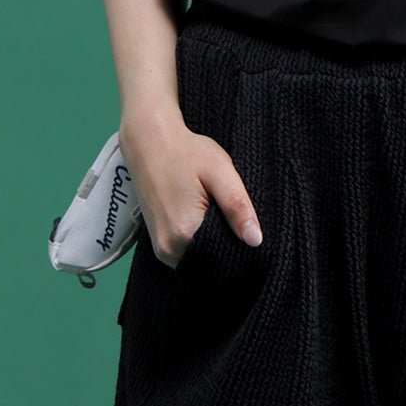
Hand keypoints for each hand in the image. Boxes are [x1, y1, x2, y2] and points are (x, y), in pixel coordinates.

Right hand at [118, 104, 261, 267]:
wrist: (149, 142)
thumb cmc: (185, 153)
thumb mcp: (220, 172)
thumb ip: (238, 207)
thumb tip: (255, 240)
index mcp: (184, 233)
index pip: (224, 259)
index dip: (240, 249)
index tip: (246, 229)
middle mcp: (169, 249)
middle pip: (211, 262)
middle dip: (227, 246)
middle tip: (232, 217)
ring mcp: (161, 250)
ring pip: (199, 260)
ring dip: (213, 244)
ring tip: (217, 216)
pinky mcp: (158, 245)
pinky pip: (187, 254)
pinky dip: (200, 243)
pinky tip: (205, 220)